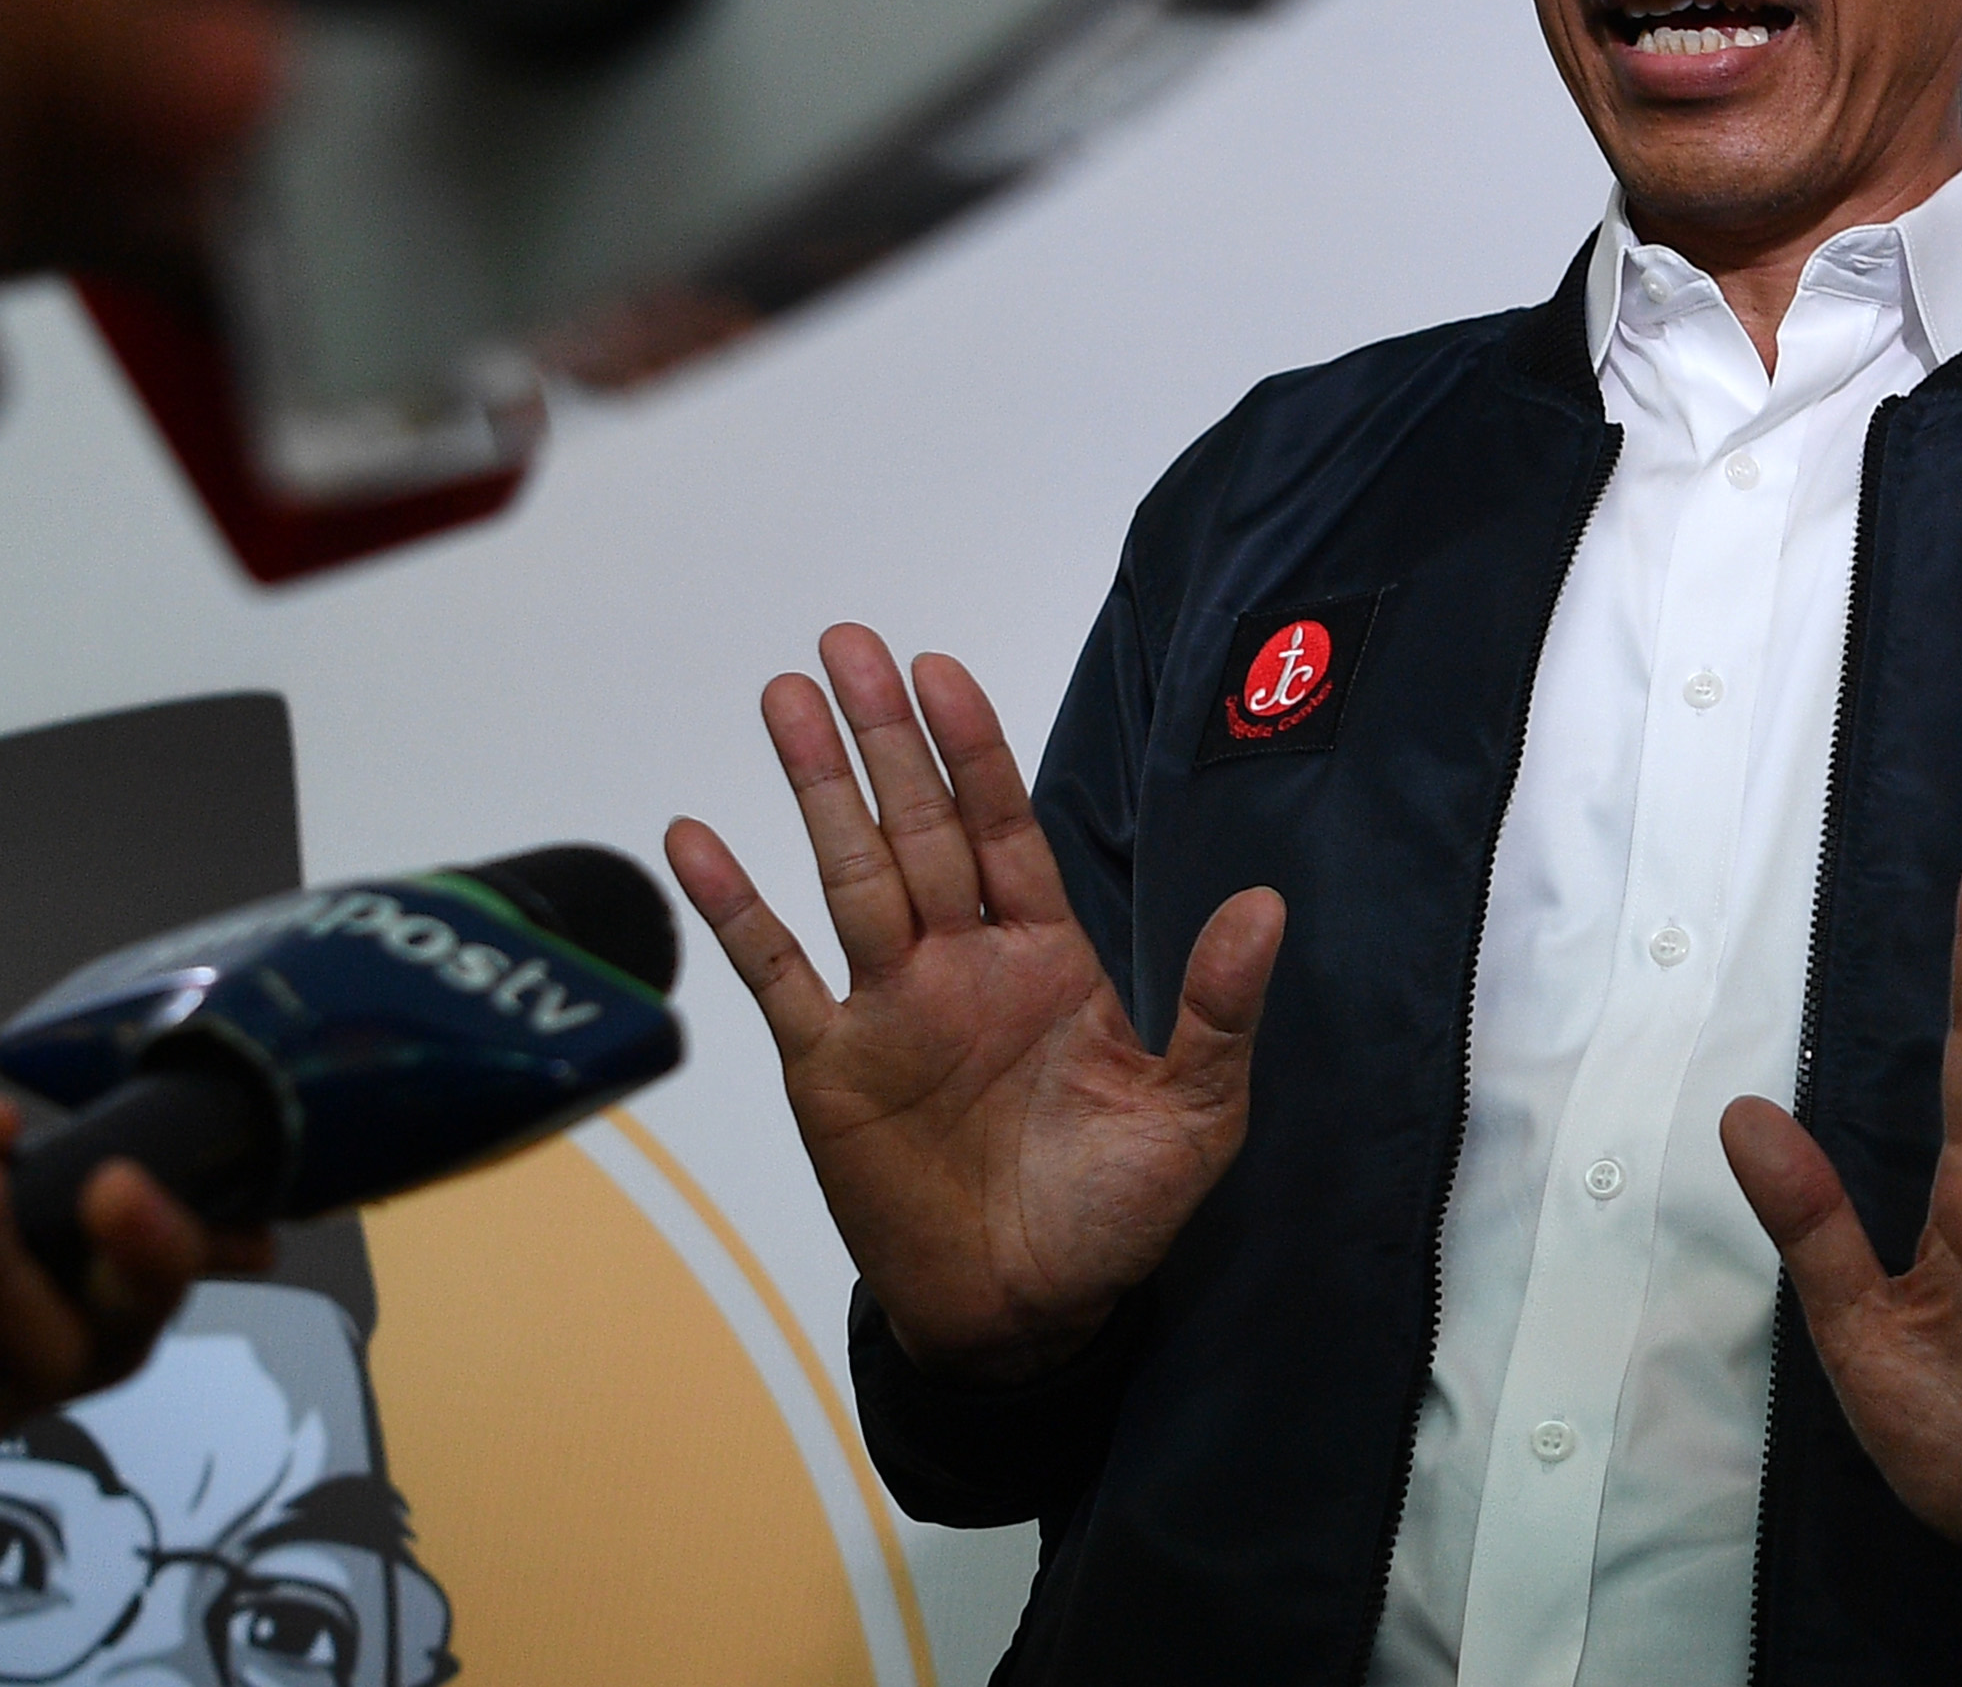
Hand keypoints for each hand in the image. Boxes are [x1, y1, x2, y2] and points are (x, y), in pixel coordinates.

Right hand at [665, 625, 1281, 1385]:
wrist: (1026, 1319)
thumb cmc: (1112, 1217)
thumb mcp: (1193, 1114)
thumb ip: (1216, 1009)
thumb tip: (1267, 907)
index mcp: (1045, 958)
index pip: (1004, 826)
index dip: (972, 749)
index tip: (941, 670)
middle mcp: (960, 963)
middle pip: (916, 826)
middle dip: (884, 736)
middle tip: (847, 642)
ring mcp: (888, 1008)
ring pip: (847, 872)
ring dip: (817, 787)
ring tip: (783, 698)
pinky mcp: (829, 1066)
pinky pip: (776, 970)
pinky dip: (735, 906)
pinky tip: (695, 837)